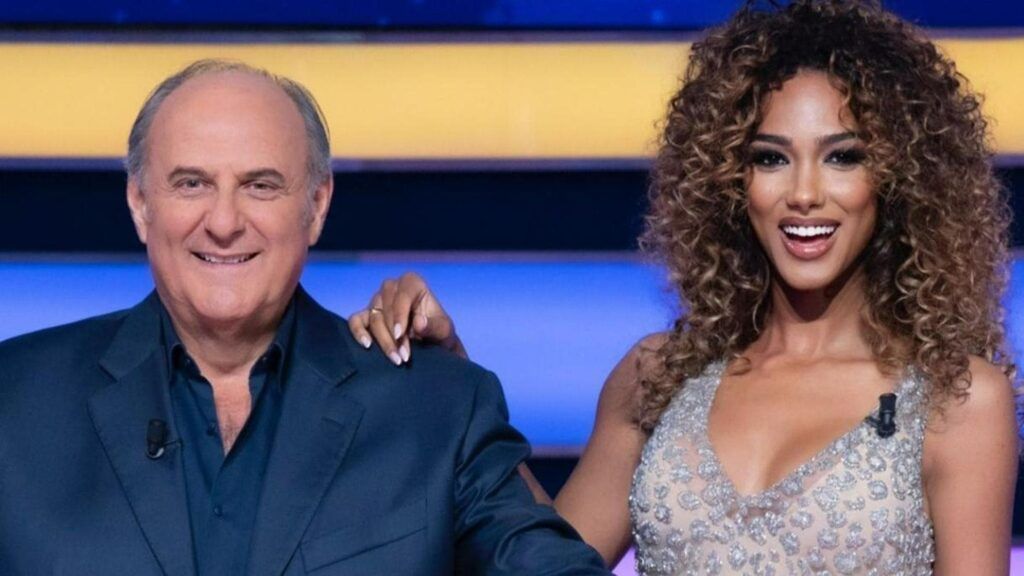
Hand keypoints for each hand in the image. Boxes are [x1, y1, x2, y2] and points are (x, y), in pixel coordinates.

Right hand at [348, 272, 465, 365]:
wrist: (432, 345)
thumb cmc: (439, 332)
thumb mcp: (444, 331)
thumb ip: (434, 326)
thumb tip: (419, 323)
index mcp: (413, 283)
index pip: (402, 295)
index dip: (400, 315)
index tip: (400, 336)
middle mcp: (393, 288)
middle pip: (385, 308)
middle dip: (393, 334)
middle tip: (403, 356)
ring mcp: (378, 300)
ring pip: (373, 317)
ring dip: (382, 340)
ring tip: (395, 359)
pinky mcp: (367, 315)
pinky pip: (355, 320)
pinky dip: (358, 332)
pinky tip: (367, 345)